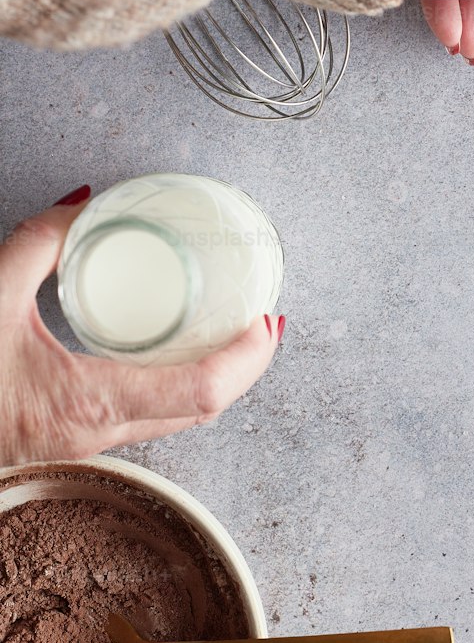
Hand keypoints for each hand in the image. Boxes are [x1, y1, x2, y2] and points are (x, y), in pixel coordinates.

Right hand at [0, 189, 282, 464]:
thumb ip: (37, 240)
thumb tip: (81, 199)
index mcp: (88, 400)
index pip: (201, 390)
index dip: (247, 358)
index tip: (267, 320)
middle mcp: (97, 432)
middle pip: (204, 411)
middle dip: (245, 368)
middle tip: (263, 320)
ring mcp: (86, 443)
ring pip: (179, 421)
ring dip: (217, 380)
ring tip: (234, 333)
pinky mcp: (73, 439)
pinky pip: (150, 420)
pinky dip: (181, 389)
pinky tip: (182, 354)